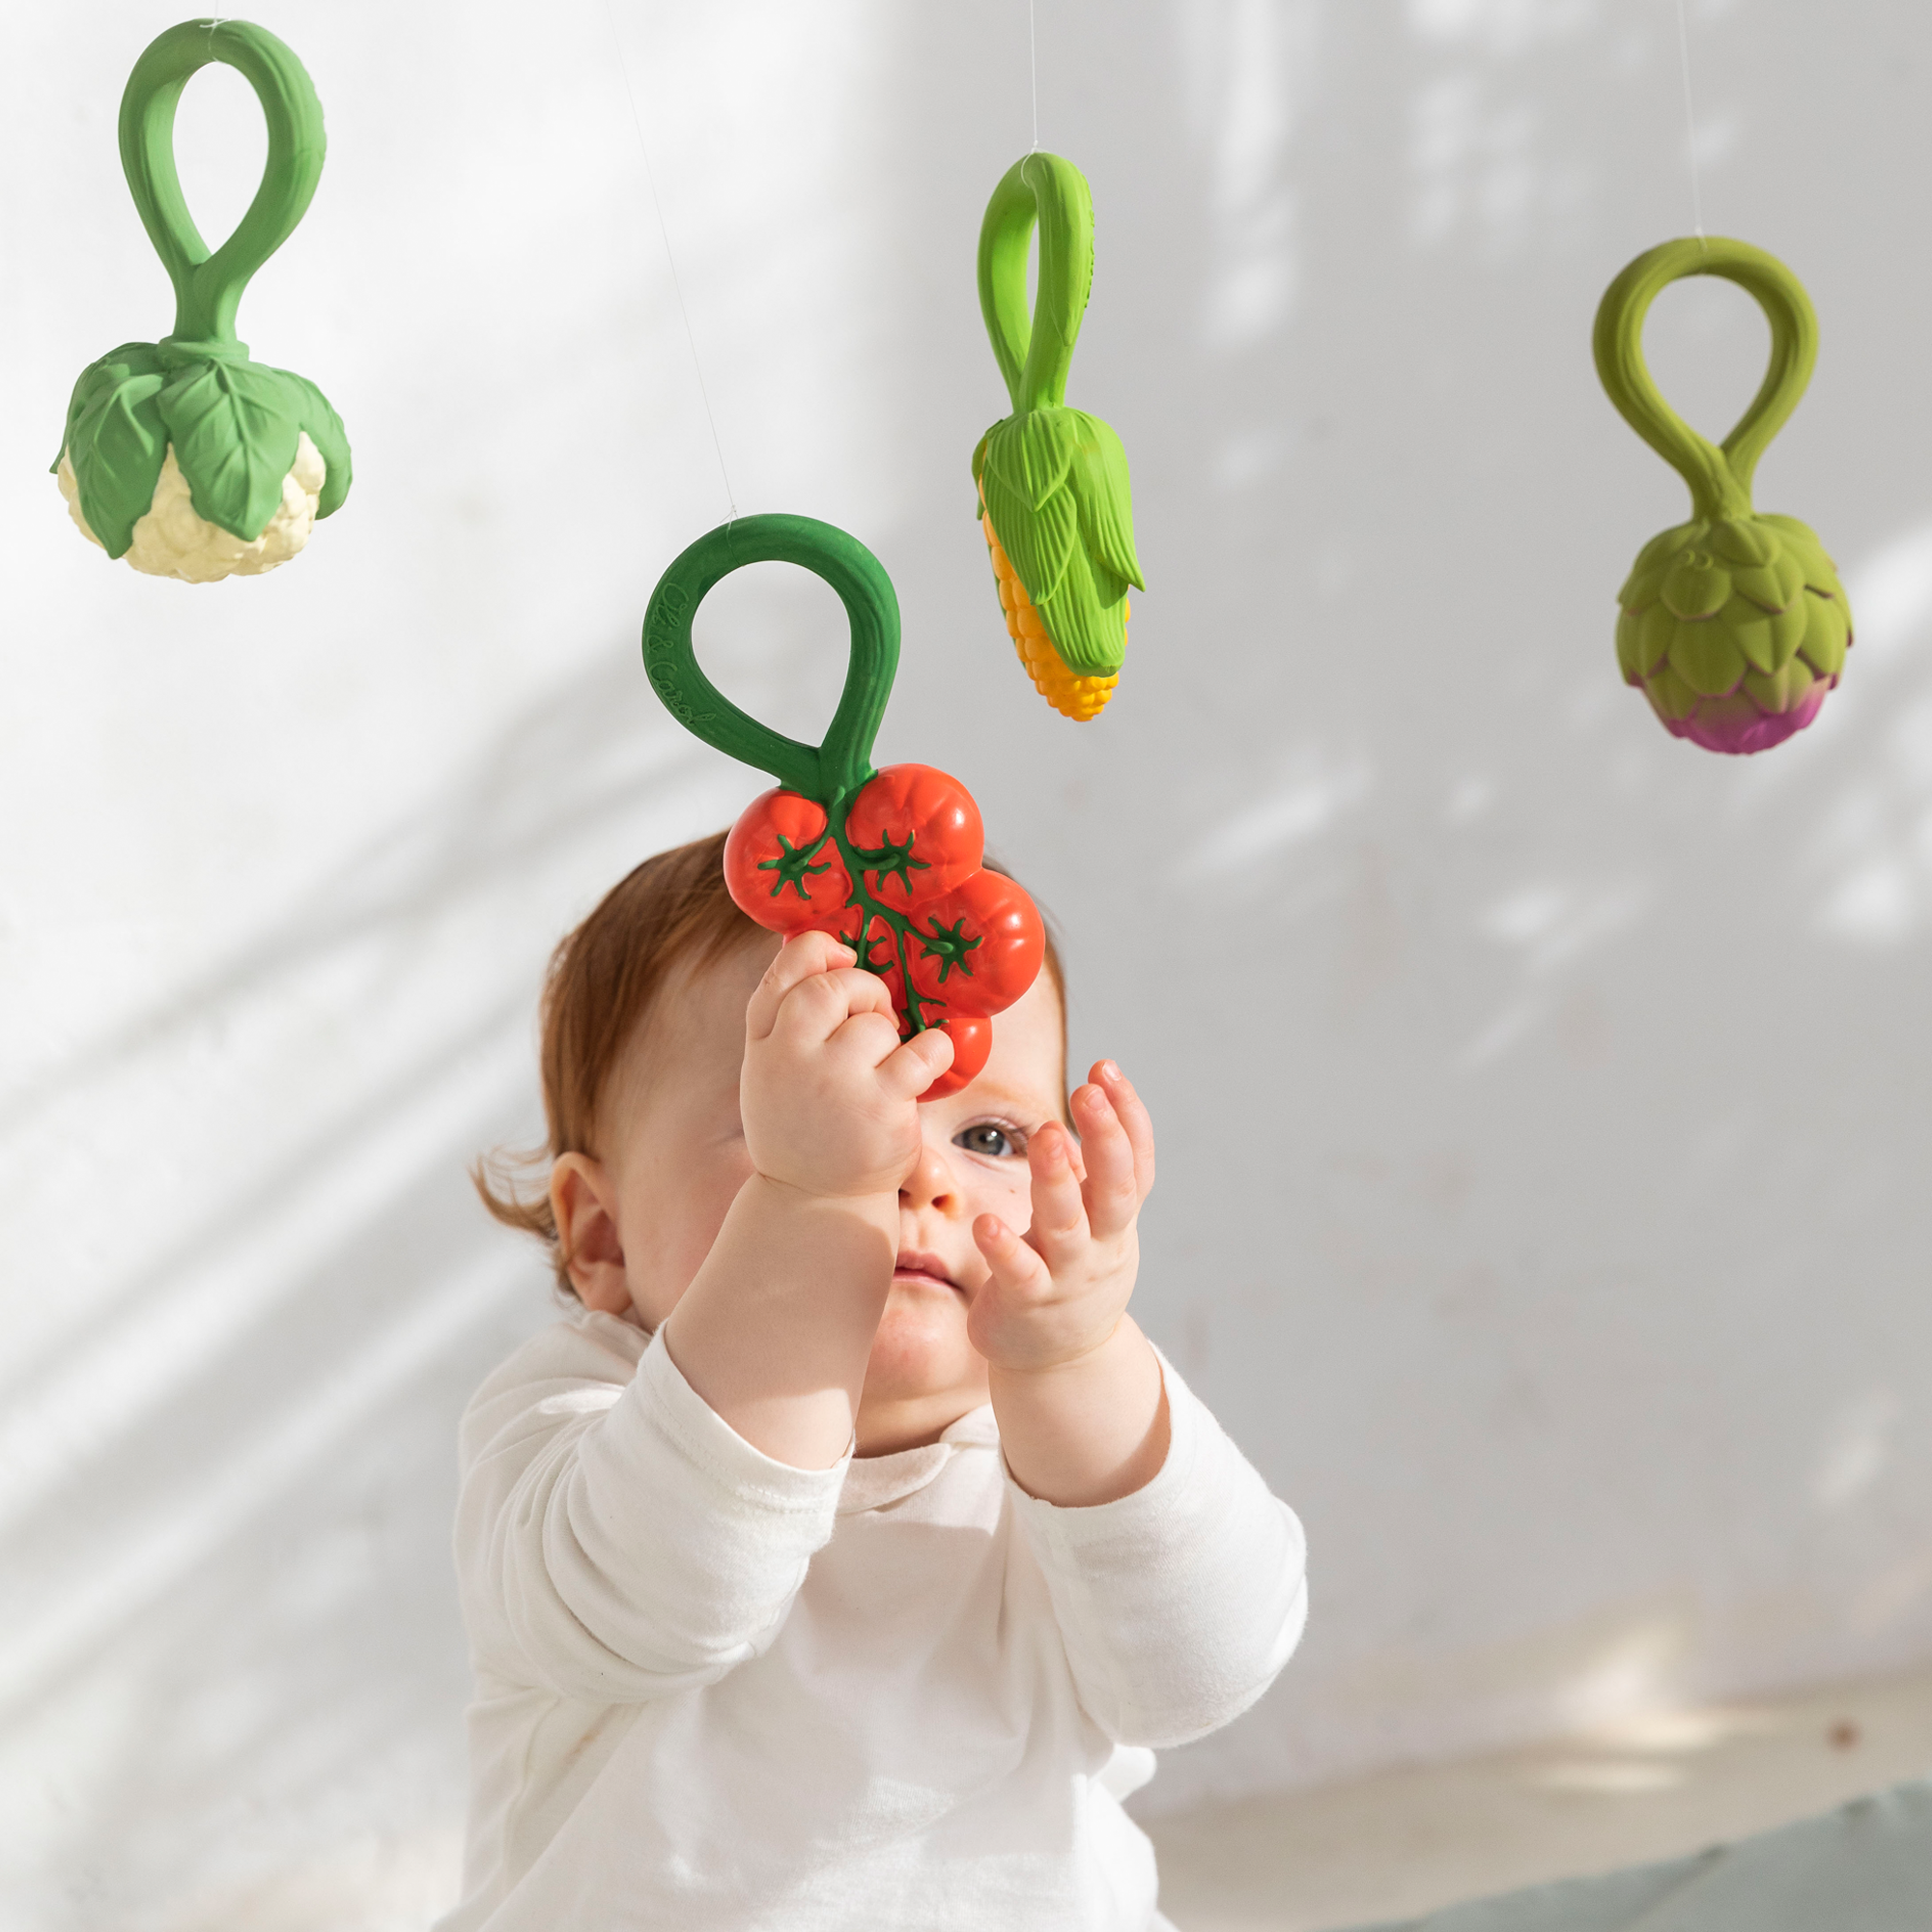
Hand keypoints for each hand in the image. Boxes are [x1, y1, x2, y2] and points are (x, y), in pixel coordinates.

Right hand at [741, 929, 953, 1199]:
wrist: (816, 1199)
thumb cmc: (803, 1123)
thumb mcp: (772, 1069)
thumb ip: (787, 1017)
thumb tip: (828, 947)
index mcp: (763, 1043)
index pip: (784, 973)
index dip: (818, 951)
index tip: (844, 958)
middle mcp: (790, 1059)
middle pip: (833, 988)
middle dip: (865, 992)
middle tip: (874, 1018)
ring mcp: (835, 1083)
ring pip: (877, 1023)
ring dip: (891, 1037)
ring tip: (883, 1065)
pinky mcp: (880, 1107)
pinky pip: (922, 1051)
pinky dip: (935, 1049)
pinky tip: (929, 1059)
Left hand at [968, 1062, 1154, 1373]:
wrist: (1061, 1362)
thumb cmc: (1073, 1271)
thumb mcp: (1097, 1219)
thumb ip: (1097, 1166)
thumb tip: (1098, 1095)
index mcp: (1117, 1219)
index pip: (1137, 1162)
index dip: (1127, 1116)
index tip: (1106, 1068)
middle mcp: (1102, 1245)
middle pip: (1116, 1189)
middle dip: (1105, 1138)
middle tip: (1087, 1090)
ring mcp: (1068, 1275)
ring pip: (1068, 1225)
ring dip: (1058, 1179)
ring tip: (1047, 1135)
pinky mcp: (1028, 1301)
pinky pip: (1019, 1273)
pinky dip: (1005, 1247)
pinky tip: (986, 1222)